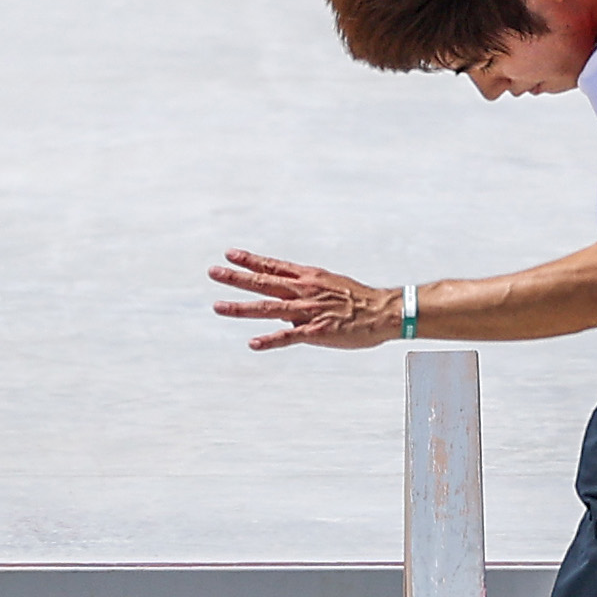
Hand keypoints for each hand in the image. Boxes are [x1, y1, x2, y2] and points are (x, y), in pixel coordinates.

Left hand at [216, 249, 405, 351]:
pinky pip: (288, 337)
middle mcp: (303, 290)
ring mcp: (308, 311)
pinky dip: (269, 341)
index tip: (229, 254)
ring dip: (241, 308)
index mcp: (307, 277)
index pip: (272, 266)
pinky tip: (252, 343)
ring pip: (267, 308)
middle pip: (263, 282)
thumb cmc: (358, 300)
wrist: (383, 311)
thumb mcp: (329, 286)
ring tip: (218, 306)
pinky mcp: (316, 331)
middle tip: (213, 272)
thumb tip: (283, 306)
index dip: (249, 259)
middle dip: (235, 278)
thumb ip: (304, 293)